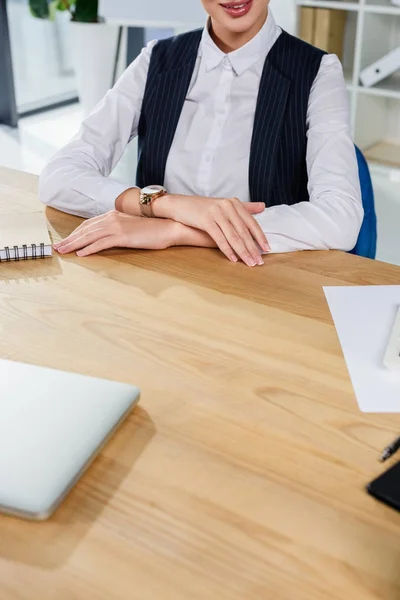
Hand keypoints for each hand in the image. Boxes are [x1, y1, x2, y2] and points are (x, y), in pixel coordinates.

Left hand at [53, 210, 178, 256]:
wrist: (168, 227)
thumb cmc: (153, 230)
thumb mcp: (131, 226)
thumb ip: (118, 228)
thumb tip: (109, 238)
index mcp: (113, 214)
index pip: (89, 224)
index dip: (76, 232)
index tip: (67, 239)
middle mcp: (112, 218)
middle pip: (85, 229)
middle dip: (70, 238)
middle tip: (59, 247)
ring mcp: (116, 226)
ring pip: (90, 236)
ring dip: (75, 244)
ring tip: (65, 251)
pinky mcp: (122, 236)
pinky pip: (101, 243)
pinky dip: (89, 248)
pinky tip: (81, 254)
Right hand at [155, 195, 269, 266]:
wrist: (179, 205)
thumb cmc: (203, 208)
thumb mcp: (224, 205)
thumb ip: (244, 207)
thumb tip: (263, 207)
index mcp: (234, 203)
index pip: (251, 222)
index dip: (260, 237)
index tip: (267, 250)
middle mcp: (227, 206)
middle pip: (244, 231)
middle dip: (252, 248)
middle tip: (259, 261)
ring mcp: (217, 213)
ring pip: (234, 236)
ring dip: (243, 252)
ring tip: (249, 263)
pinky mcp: (206, 220)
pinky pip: (220, 238)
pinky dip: (227, 250)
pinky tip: (233, 259)